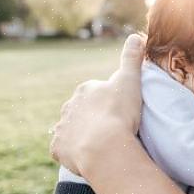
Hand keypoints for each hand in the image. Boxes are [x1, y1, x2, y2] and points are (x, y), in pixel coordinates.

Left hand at [49, 34, 144, 175]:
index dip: (106, 103)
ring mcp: (61, 128)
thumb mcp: (130, 81)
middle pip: (79, 111)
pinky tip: (83, 158)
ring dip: (79, 135)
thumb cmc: (119, 113)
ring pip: (70, 130)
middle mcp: (69, 106)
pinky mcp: (57, 148)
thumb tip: (136, 36)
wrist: (104, 146)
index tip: (118, 113)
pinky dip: (70, 153)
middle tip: (109, 131)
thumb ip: (132, 59)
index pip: (94, 93)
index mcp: (85, 90)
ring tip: (97, 146)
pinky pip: (62, 150)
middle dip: (90, 118)